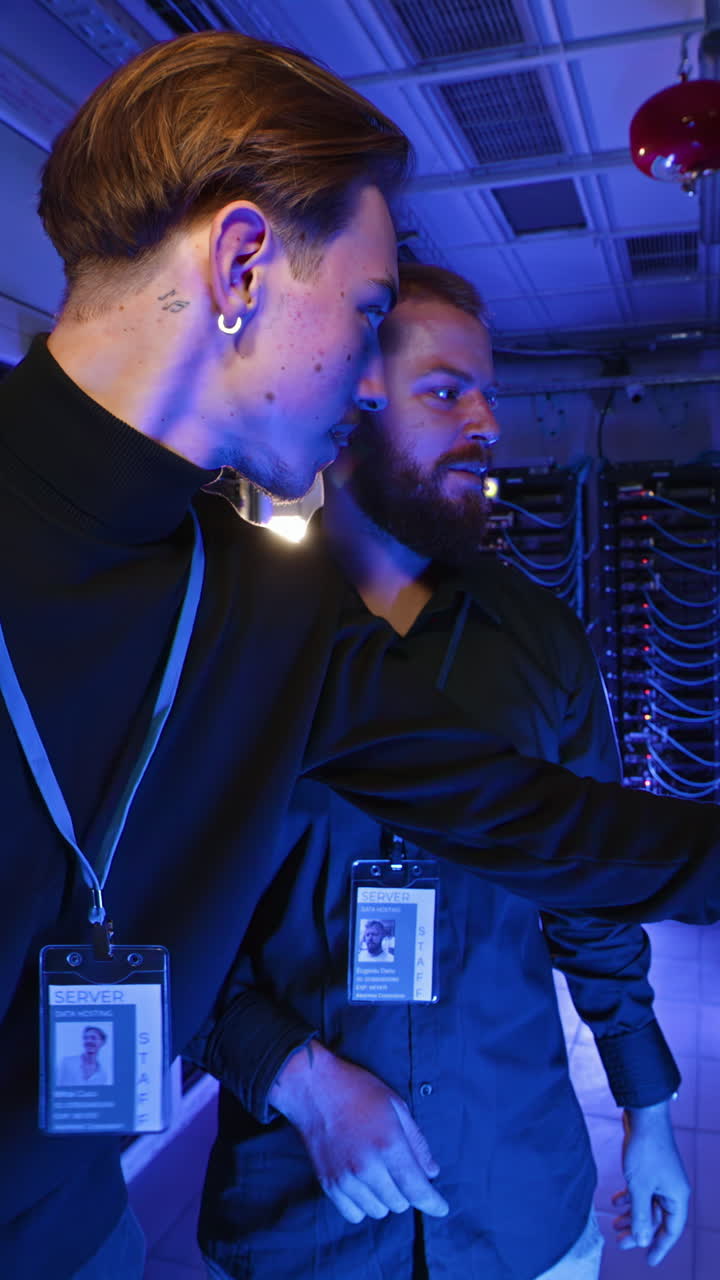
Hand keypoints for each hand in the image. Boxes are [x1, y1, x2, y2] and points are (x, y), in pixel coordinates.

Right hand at [269, 1041, 448, 1224]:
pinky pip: (354, 1214)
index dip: (433, 1203)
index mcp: (389, 1145)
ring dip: (385, 1198)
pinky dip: (364, 1204)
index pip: (417, 1190)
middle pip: (400, 1203)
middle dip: (407, 1191)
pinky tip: (363, 1185)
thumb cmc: (358, 1091)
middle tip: (400, 1169)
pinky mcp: (329, 1184)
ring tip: (380, 1173)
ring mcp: (346, 1178)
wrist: (314, 1088)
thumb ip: (417, 1143)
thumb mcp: (396, 1107)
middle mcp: (368, 1167)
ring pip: (378, 1211)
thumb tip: (431, 1172)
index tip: (441, 1208)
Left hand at [611, 1100, 689, 1265]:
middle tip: (619, 1241)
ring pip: (647, 1204)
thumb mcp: (640, 1187)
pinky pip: (642, 1190)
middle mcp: (672, 1189)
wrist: (643, 1115)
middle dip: (638, 1230)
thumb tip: (641, 1239)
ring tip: (614, 1224)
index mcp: (677, 1196)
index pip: (671, 1230)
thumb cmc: (645, 1149)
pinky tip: (615, 1200)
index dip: (660, 1246)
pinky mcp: (650, 1169)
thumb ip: (641, 1215)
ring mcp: (661, 1178)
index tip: (648, 1260)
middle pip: (656, 1218)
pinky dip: (629, 1197)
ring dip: (631, 1214)